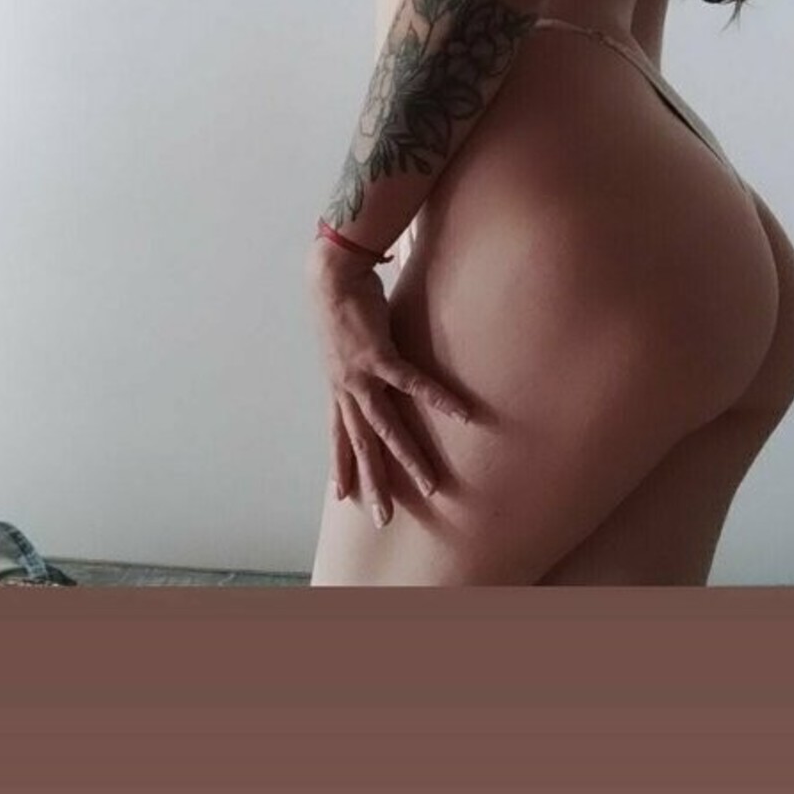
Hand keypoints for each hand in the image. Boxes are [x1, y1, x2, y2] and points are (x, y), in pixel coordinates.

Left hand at [303, 239, 471, 526]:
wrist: (331, 276)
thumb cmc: (340, 301)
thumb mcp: (345, 341)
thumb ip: (357, 357)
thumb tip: (371, 359)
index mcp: (339, 386)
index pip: (339, 435)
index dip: (341, 465)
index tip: (342, 495)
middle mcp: (347, 388)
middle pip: (361, 445)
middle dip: (373, 482)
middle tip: (383, 518)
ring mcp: (362, 375)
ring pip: (386, 427)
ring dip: (409, 458)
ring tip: (431, 483)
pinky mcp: (380, 356)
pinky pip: (414, 384)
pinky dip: (438, 399)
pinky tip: (462, 414)